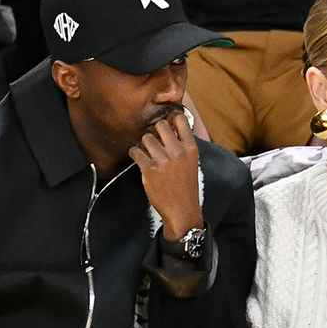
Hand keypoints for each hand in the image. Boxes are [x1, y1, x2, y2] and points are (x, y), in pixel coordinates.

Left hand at [129, 110, 203, 239]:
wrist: (182, 209)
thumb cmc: (186, 186)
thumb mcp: (192, 162)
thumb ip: (183, 144)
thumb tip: (171, 126)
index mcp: (190, 148)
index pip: (180, 119)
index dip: (171, 118)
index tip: (166, 123)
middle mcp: (177, 151)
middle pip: (160, 125)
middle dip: (155, 131)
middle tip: (154, 140)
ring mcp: (163, 160)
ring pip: (146, 137)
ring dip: (144, 144)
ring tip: (146, 152)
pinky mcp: (149, 170)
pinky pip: (135, 152)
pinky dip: (134, 153)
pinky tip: (138, 158)